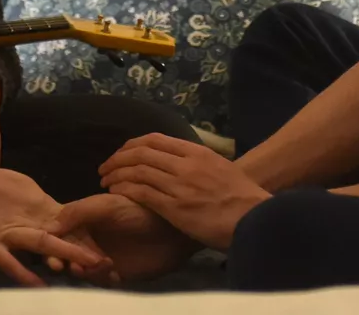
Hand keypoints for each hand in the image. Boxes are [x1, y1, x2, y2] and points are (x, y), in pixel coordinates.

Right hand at [0, 123, 109, 286]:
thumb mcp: (17, 187)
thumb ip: (36, 204)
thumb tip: (56, 218)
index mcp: (37, 202)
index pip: (69, 222)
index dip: (86, 238)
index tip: (105, 254)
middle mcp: (27, 215)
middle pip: (62, 233)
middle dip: (85, 249)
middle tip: (107, 265)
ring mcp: (7, 230)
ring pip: (43, 244)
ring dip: (66, 257)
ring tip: (88, 269)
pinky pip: (10, 261)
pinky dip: (26, 274)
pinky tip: (42, 286)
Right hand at [54, 194, 198, 282]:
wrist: (172, 230)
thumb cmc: (139, 211)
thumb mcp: (108, 205)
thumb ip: (80, 212)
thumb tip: (49, 226)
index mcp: (82, 221)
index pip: (58, 235)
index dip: (52, 246)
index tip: (52, 254)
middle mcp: (87, 240)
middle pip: (66, 255)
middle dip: (64, 261)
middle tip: (68, 266)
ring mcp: (100, 258)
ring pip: (82, 270)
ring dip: (85, 271)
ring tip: (98, 265)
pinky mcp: (114, 274)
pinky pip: (100, 282)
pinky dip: (102, 280)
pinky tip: (113, 274)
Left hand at [99, 133, 270, 249]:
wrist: (253, 218)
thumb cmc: (240, 197)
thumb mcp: (220, 168)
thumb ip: (198, 162)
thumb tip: (180, 160)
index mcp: (196, 152)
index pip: (155, 139)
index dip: (132, 144)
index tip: (121, 153)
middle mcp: (185, 164)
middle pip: (141, 152)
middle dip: (118, 158)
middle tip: (105, 168)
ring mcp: (179, 185)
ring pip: (137, 171)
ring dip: (116, 174)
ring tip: (106, 182)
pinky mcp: (175, 207)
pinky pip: (142, 192)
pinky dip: (124, 189)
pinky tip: (116, 193)